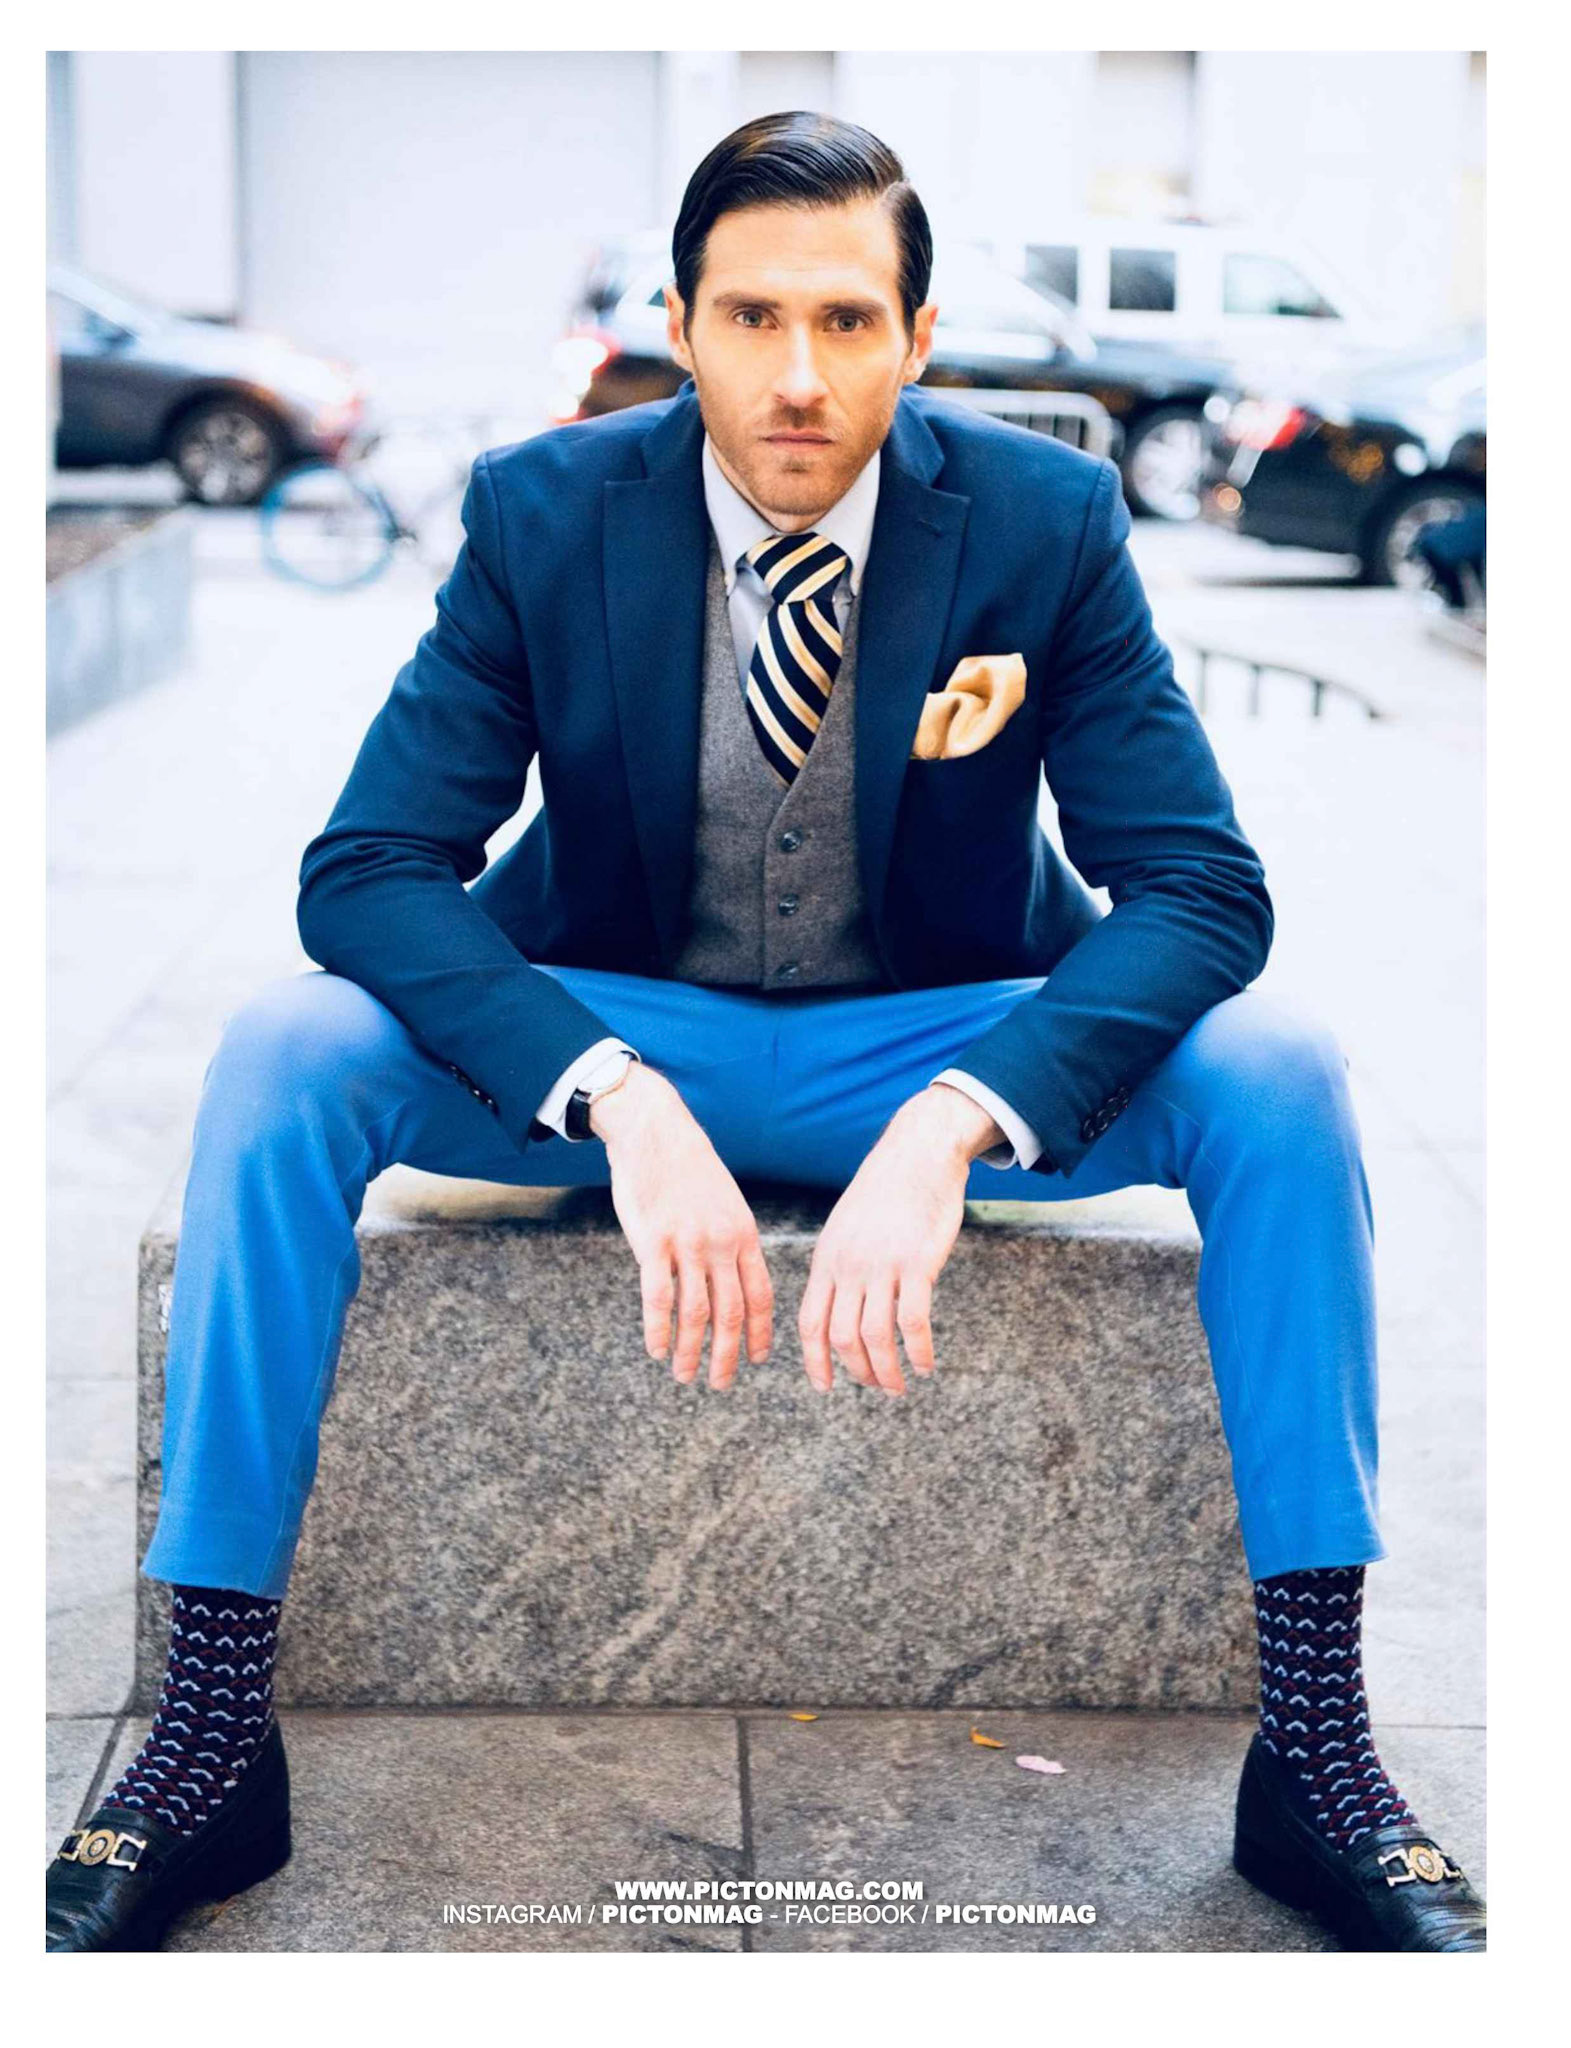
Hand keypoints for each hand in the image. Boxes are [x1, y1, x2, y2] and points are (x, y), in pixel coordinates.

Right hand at [592, 1064, 772, 1390]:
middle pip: (731, 1313)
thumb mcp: (726, 1202)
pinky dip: (659, 1329)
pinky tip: (658, 1350)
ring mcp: (687, 1243)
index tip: (757, 1360)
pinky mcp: (652, 1241)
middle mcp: (721, 1243)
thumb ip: (731, 1240)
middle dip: (727, 1355)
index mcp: (743, 1235)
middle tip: (720, 1384)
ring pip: (696, 1312)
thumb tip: (733, 1280)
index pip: (761, 1296)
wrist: (656, 1131)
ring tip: (686, 1376)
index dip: (761, 1333)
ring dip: (692, 1351)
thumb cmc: (689, 1169)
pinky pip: (659, 1296)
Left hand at [796, 1084, 999, 1395]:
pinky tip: (927, 1366)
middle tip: (878, 1387)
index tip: (824, 1387)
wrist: (917, 1154)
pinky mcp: (917, 1263)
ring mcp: (882, 1266)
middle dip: (858, 1371)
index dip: (815, 1361)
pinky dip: (919, 1352)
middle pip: (841, 1337)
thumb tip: (843, 1306)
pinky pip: (913, 1322)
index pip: (810, 1323)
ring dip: (886, 1371)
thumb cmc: (886, 1192)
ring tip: (899, 1387)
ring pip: (875, 1336)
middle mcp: (849, 1266)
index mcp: (827, 1260)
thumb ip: (841, 1266)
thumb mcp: (846, 1227)